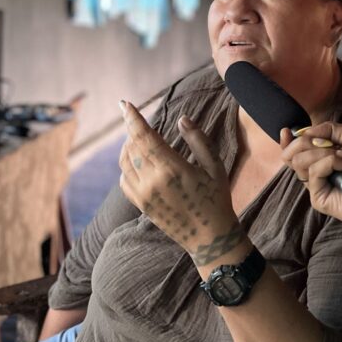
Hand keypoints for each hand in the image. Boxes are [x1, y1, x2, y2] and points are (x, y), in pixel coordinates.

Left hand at [118, 101, 247, 266]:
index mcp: (172, 168)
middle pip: (132, 146)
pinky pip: (124, 179)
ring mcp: (143, 194)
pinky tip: (138, 161)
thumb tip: (181, 119)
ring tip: (137, 137)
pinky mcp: (140, 205)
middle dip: (132, 129)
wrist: (209, 238)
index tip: (125, 103)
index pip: (144, 136)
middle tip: (135, 118)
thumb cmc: (217, 199)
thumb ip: (198, 139)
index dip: (133, 117)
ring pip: (125, 161)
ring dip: (128, 145)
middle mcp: (152, 181)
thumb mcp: (214, 166)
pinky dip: (126, 165)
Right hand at [280, 122, 341, 236]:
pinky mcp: (319, 198)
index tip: (287, 130)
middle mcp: (318, 171)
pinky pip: (314, 173)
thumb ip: (329, 129)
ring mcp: (318, 185)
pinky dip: (330, 163)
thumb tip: (305, 131)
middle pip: (293, 153)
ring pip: (299, 161)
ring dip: (324, 152)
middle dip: (308, 142)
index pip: (295, 149)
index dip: (288, 140)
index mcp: (323, 157)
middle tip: (330, 145)